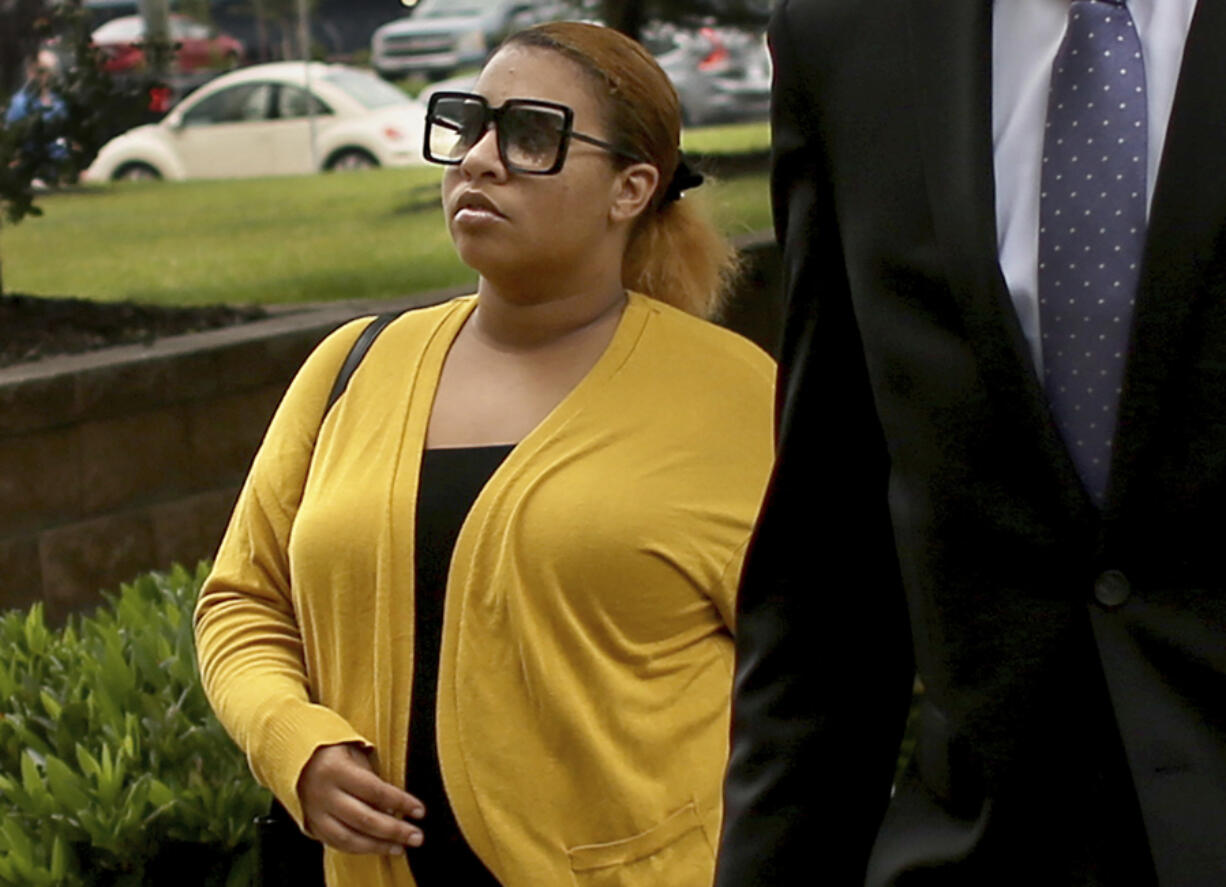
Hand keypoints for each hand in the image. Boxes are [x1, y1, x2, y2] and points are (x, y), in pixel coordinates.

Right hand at [298, 743, 425, 854]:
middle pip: (364, 818)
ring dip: (378, 846)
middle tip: (416, 836)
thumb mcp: (354, 752)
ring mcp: (315, 813)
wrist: (295, 759)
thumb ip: (372, 778)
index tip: (420, 810)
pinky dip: (359, 849)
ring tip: (400, 847)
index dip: (400, 802)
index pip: (374, 790)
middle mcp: (324, 794)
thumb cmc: (333, 751)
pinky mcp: (312, 826)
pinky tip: (378, 848)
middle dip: (393, 830)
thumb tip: (394, 807)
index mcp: (336, 770)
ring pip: (349, 838)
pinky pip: (337, 844)